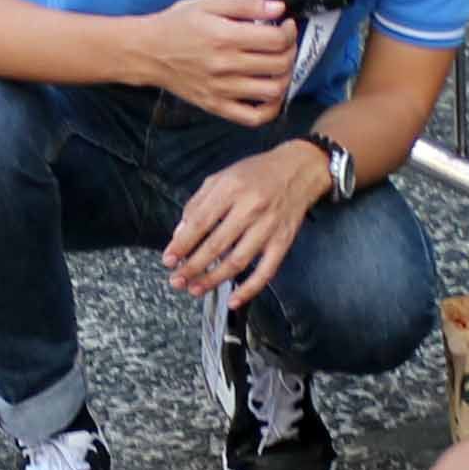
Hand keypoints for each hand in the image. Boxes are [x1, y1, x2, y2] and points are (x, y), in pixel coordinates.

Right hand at [133, 0, 300, 125]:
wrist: (147, 52)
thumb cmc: (176, 25)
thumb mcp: (208, 3)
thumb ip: (245, 4)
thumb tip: (278, 8)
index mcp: (225, 37)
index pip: (276, 40)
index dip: (289, 32)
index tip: (285, 26)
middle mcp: (226, 65)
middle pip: (279, 64)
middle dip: (290, 51)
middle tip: (284, 44)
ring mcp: (222, 90)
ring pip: (273, 91)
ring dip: (284, 77)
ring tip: (278, 66)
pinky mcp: (217, 106)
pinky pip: (253, 117)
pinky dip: (271, 108)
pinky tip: (270, 94)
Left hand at [161, 143, 326, 301]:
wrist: (299, 169)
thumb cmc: (257, 173)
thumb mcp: (222, 177)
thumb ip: (198, 203)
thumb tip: (180, 233)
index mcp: (231, 189)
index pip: (200, 222)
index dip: (181, 244)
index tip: (168, 260)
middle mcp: (250, 208)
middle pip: (216, 245)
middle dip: (192, 267)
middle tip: (176, 280)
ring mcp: (268, 227)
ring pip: (237, 261)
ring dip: (213, 280)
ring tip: (195, 289)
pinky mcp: (283, 242)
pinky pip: (266, 271)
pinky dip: (249, 289)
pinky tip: (233, 300)